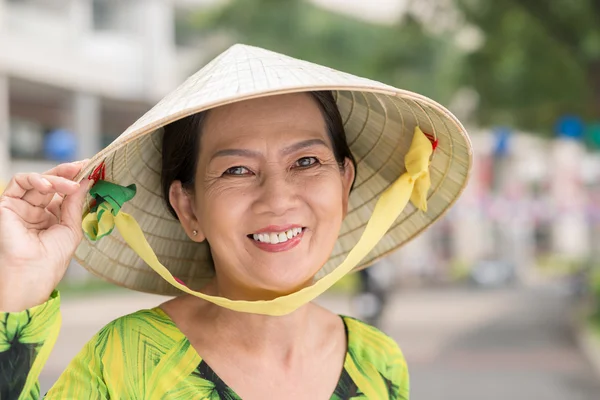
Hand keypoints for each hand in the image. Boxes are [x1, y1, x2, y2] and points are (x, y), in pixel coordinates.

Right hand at [0, 161, 91, 311]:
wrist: (33, 272)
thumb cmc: (51, 258)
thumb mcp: (71, 227)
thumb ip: (75, 203)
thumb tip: (86, 181)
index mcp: (50, 216)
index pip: (62, 192)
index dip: (76, 179)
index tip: (92, 170)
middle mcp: (35, 210)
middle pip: (52, 182)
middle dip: (68, 173)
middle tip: (83, 168)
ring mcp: (21, 206)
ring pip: (38, 181)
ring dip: (57, 178)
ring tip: (71, 185)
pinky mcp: (6, 204)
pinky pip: (20, 182)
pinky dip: (37, 179)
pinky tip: (51, 186)